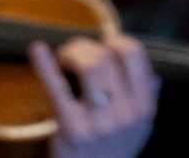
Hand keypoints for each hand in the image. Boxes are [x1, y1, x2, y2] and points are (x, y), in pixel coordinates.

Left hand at [34, 33, 158, 157]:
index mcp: (144, 107)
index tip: (104, 43)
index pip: (135, 55)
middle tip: (75, 52)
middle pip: (108, 57)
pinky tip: (37, 50)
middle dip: (86, 46)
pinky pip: (58, 87)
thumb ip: (147, 98)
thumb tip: (151, 70)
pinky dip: (45, 65)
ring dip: (72, 53)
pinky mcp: (72, 129)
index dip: (116, 41)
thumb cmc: (112, 151)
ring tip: (64, 60)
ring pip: (90, 66)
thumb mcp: (140, 128)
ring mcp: (99, 122)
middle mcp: (125, 113)